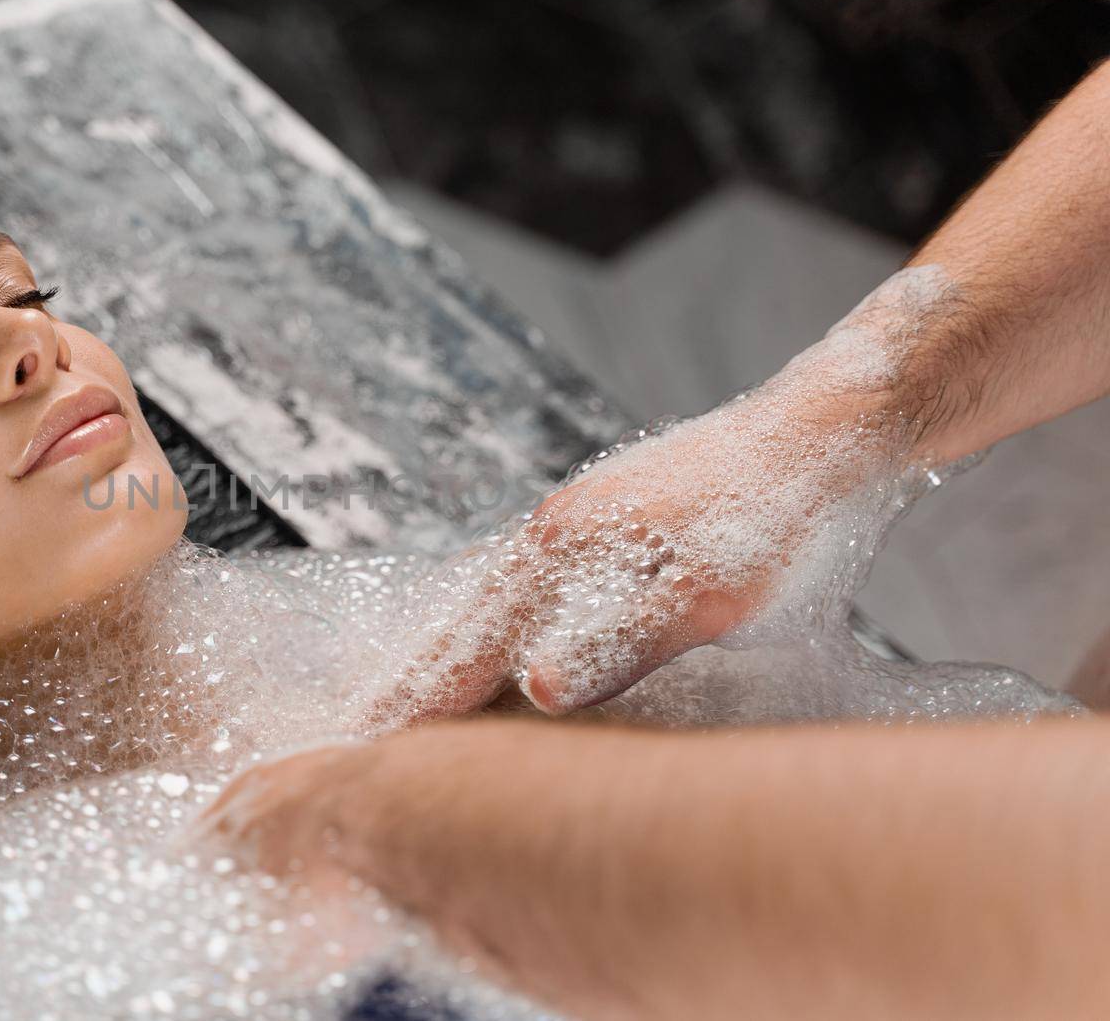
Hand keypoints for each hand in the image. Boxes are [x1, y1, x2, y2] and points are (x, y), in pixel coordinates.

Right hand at [377, 372, 909, 719]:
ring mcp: (577, 521)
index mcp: (561, 551)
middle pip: (460, 620)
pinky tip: (497, 632)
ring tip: (408, 693)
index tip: (355, 746)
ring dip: (446, 652)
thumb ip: (620, 641)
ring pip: (488, 599)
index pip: (467, 648)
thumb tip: (535, 691)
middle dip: (408, 679)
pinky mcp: (606, 522)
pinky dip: (489, 621)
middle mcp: (552, 532)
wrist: (825, 430)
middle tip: (351, 730)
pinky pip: (521, 584)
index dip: (415, 702)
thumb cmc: (776, 518)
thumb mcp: (711, 596)